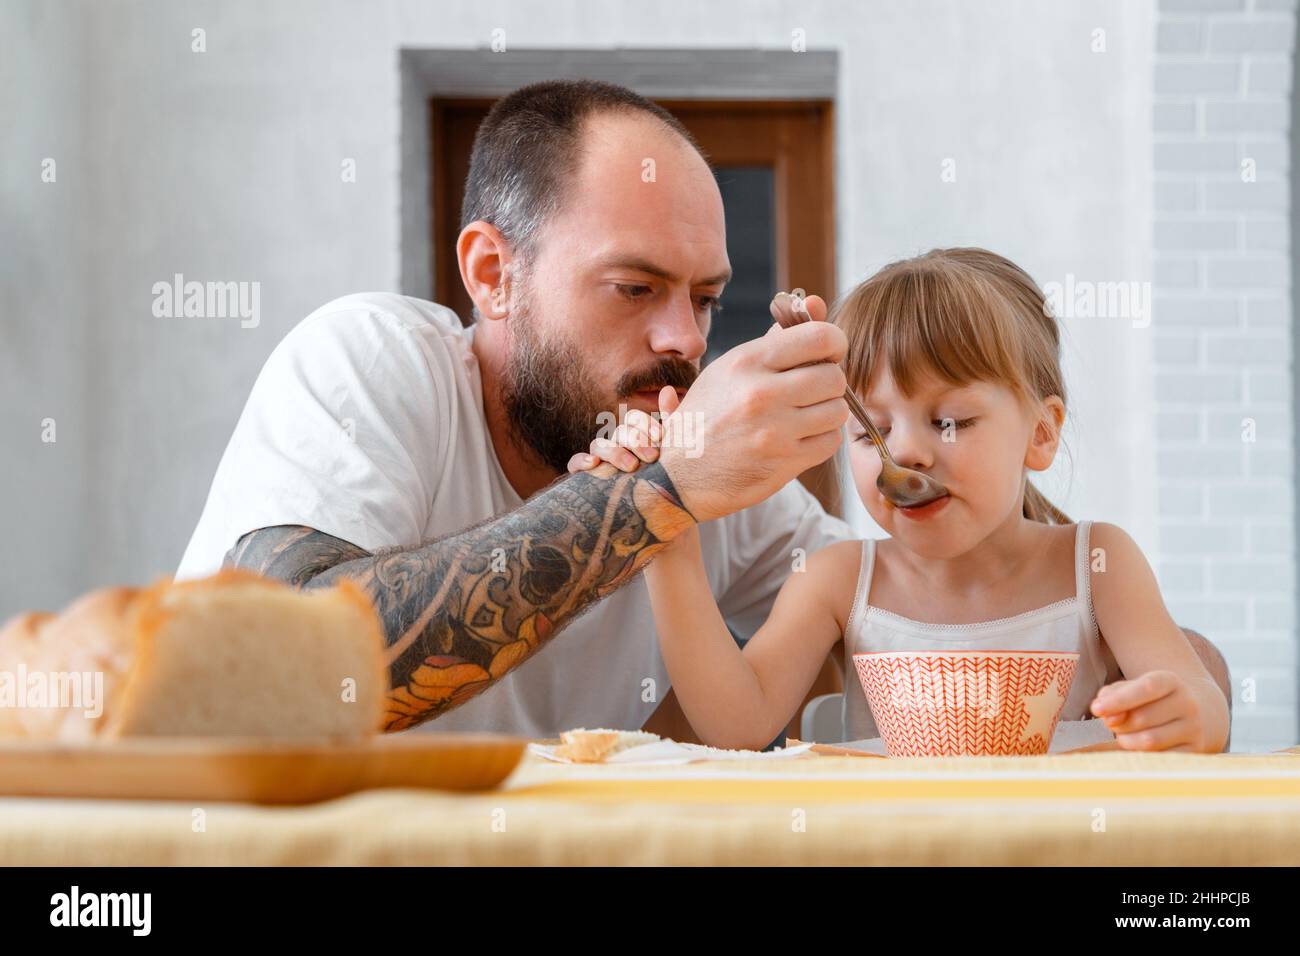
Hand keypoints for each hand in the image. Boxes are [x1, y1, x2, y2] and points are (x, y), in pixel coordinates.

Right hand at [567, 387, 677, 474]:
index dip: (645, 423)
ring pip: (599, 445)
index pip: (634, 419)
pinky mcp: (585, 475)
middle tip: (652, 456)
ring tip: (632, 466)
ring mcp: (599, 459)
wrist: (650, 510)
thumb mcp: (670, 449)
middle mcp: (615, 444)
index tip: (660, 436)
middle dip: (636, 441)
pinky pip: (575, 463)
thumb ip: (671, 421)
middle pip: (620, 431)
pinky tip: (594, 464)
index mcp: (635, 435)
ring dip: (615, 452)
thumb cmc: (660, 475)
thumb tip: (668, 390)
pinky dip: (582, 461)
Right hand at [656, 293, 847, 521]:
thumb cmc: (707, 416)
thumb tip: (815, 302)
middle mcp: (760, 393)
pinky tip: (801, 438)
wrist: (679, 476)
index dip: (834, 344)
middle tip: (814, 391)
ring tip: (806, 416)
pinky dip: (822, 440)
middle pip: (834, 376)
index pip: (820, 337)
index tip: (827, 355)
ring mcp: (773, 430)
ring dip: (828, 413)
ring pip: (837, 410)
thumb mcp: (729, 369)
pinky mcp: (783, 461)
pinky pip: (830, 442)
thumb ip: (776, 338)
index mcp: (746, 362)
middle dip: (830, 383)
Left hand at [1089, 670, 1216, 751]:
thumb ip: (1113, 695)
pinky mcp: (1194, 751)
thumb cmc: (1150, 700)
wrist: (1194, 714)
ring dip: (1127, 741)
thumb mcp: (1133, 688)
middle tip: (1111, 725)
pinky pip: (1160, 758)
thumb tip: (1106, 715)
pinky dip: (1141, 755)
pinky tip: (1137, 749)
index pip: (1146, 688)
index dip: (1119, 699)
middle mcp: (1187, 703)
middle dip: (1118, 725)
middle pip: (1142, 718)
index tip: (1096, 709)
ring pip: (1151, 741)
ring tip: (1123, 737)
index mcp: (1170, 681)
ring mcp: (1194, 729)